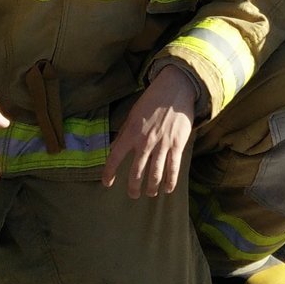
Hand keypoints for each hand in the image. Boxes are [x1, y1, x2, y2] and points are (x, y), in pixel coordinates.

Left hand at [103, 65, 197, 197]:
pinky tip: (168, 189)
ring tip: (151, 193)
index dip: (109, 172)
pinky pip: (173, 168)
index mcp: (131, 132)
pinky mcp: (177, 144)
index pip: (115, 157)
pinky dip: (170, 181)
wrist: (175, 88)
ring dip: (152, 187)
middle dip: (134, 187)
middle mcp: (145, 141)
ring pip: (155, 174)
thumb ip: (124, 133)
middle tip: (133, 194)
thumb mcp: (133, 115)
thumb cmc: (152, 101)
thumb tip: (114, 148)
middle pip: (137, 171)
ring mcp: (162, 144)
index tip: (107, 183)